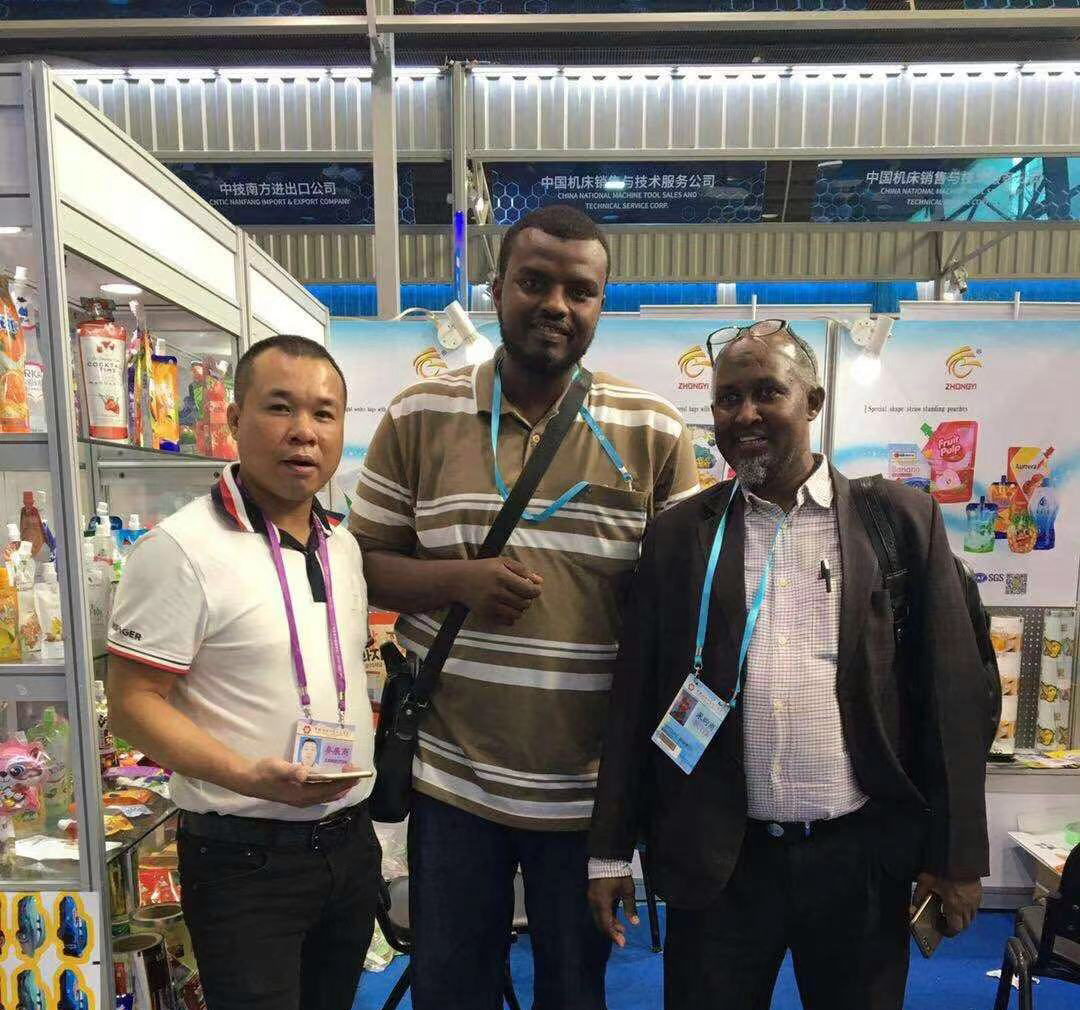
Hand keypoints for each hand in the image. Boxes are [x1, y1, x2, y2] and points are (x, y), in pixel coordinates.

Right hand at [237, 758, 356, 808]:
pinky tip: (332, 779)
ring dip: (340, 786)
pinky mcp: (299, 797)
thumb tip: (304, 773)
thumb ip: (291, 770)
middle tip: (355, 769)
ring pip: (327, 796)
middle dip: (346, 783)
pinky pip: (321, 795)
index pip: (331, 789)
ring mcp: (302, 800)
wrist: (249, 781)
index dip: (346, 781)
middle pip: (332, 794)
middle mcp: (305, 800)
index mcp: (302, 794)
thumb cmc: (264, 772)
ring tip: (348, 774)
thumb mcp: (277, 768)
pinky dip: (331, 788)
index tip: (356, 770)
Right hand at [453, 558, 542, 625]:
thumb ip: (523, 570)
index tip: (534, 589)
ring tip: (515, 601)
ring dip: (520, 609)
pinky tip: (507, 608)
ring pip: (517, 614)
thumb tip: (540, 581)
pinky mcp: (485, 614)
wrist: (458, 580)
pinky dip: (511, 617)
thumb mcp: (503, 562)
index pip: (529, 590)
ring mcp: (490, 604)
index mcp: (502, 576)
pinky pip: (507, 621)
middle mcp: (496, 591)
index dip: (536, 591)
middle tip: (522, 594)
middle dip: (527, 599)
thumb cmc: (483, 568)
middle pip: (525, 603)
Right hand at [588, 875, 638, 948]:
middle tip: (622, 939)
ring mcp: (592, 898)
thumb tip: (635, 923)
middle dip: (611, 932)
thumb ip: (630, 908)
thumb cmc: (618, 874)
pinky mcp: (593, 895)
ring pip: (599, 917)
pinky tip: (615, 919)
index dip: (613, 935)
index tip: (622, 943)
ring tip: (622, 929)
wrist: (607, 859)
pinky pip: (598, 910)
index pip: (606, 924)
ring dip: (609, 924)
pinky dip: (606, 917)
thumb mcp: (627, 891)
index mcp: (602, 902)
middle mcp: (594, 902)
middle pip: (600, 923)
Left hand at [913, 873, 981, 936]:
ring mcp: (975, 899)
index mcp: (954, 906)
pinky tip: (958, 899)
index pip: (955, 928)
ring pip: (971, 916)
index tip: (941, 928)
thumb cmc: (942, 869)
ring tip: (950, 909)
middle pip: (965, 925)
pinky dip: (967, 908)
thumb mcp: (925, 881)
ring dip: (962, 917)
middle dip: (955, 925)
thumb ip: (919, 896)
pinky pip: (975, 906)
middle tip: (944, 920)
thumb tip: (913, 908)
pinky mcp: (979, 892)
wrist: (958, 856)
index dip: (948, 931)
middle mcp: (967, 906)